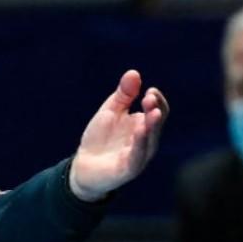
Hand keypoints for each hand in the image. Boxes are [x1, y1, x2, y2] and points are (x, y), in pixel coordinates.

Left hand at [69, 70, 168, 201]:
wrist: (83, 166)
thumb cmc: (100, 138)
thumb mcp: (110, 111)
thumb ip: (123, 95)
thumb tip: (133, 72)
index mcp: (144, 125)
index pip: (159, 110)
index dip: (157, 100)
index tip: (149, 90)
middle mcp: (146, 141)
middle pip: (157, 124)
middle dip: (155, 109)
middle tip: (149, 97)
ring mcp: (139, 156)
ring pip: (149, 140)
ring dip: (151, 125)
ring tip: (152, 111)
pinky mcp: (128, 169)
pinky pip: (137, 155)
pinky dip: (139, 142)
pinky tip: (139, 130)